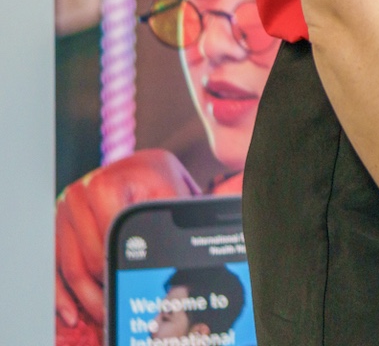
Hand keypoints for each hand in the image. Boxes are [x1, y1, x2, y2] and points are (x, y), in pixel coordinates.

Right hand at [55, 149, 198, 332]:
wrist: (141, 167)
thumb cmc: (166, 184)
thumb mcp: (181, 194)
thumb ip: (190, 215)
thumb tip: (218, 237)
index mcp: (129, 175)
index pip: (120, 229)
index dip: (128, 264)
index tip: (139, 286)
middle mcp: (92, 186)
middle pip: (94, 253)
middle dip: (110, 284)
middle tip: (126, 304)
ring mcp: (70, 205)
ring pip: (74, 265)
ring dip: (89, 298)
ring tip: (108, 314)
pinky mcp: (57, 222)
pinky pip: (56, 265)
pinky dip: (62, 294)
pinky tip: (73, 315)